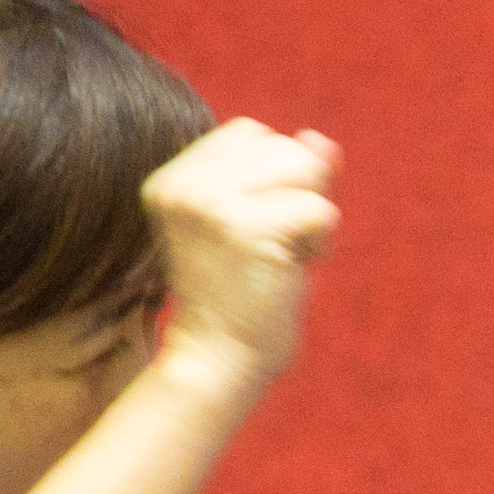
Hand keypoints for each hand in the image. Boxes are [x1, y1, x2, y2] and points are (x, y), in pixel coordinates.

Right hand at [142, 120, 340, 390]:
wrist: (218, 360)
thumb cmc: (241, 297)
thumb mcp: (260, 225)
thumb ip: (286, 179)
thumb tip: (321, 140)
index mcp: (172, 179)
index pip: (251, 133)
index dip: (277, 176)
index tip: (258, 226)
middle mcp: (183, 185)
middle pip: (284, 146)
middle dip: (300, 194)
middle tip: (272, 247)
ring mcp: (210, 203)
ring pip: (306, 171)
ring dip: (311, 218)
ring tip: (279, 257)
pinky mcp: (245, 227)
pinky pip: (320, 209)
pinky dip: (320, 243)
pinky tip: (290, 270)